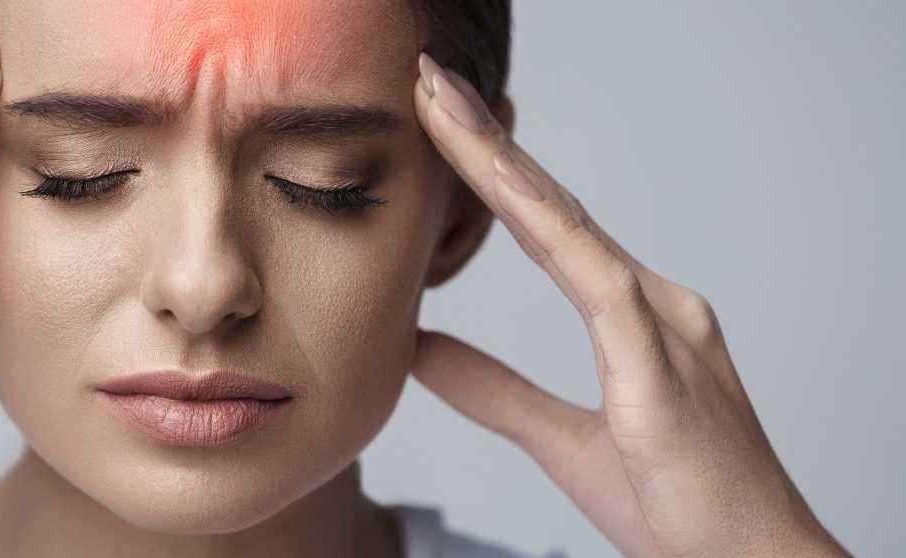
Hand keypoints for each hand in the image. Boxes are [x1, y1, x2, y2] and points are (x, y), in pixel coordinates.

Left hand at [407, 54, 846, 556]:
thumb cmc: (678, 507)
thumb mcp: (558, 442)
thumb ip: (493, 390)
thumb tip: (421, 349)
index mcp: (632, 315)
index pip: (544, 225)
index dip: (490, 171)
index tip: (437, 121)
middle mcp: (653, 302)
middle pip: (552, 206)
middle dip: (486, 141)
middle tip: (429, 80)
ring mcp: (664, 328)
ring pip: (568, 227)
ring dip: (502, 165)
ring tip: (447, 109)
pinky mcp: (661, 372)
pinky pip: (602, 290)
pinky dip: (556, 237)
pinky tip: (509, 195)